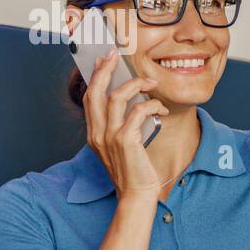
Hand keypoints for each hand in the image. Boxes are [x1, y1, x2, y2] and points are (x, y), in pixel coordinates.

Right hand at [83, 47, 169, 199]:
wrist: (136, 194)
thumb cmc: (132, 170)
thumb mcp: (121, 145)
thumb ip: (121, 125)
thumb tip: (131, 101)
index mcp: (94, 134)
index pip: (89, 98)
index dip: (95, 77)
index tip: (101, 60)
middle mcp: (97, 133)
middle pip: (96, 92)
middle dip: (105, 70)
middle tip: (115, 55)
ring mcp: (110, 137)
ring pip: (117, 97)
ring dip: (136, 84)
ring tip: (151, 83)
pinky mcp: (126, 141)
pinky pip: (138, 112)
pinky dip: (151, 105)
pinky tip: (160, 107)